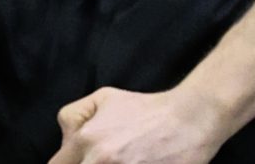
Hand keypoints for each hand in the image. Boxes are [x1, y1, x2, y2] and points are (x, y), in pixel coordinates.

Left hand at [46, 86, 230, 163]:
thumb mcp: (104, 98)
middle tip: (103, 161)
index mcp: (87, 140)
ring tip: (122, 161)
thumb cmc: (146, 109)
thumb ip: (74, 118)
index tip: (77, 163)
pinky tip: (136, 163)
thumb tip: (65, 142)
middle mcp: (100, 160)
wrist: (189, 119)